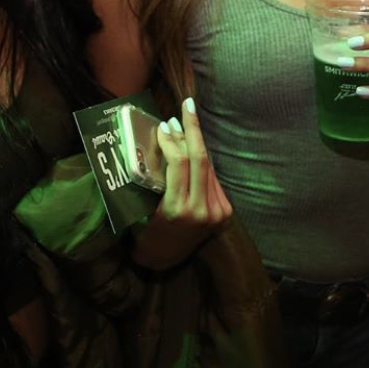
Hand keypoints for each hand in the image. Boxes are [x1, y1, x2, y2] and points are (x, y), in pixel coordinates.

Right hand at [129, 98, 232, 270]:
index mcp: (177, 209)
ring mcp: (216, 212)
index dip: (172, 139)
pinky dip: (202, 160)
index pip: (180, 163)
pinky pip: (212, 177)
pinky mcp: (225, 212)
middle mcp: (201, 211)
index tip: (163, 124)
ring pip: (209, 166)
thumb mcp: (144, 206)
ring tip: (186, 122)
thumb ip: (155, 177)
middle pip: (200, 159)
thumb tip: (163, 137)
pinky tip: (194, 146)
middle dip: (192, 129)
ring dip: (197, 142)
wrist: (164, 260)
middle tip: (186, 107)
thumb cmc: (145, 230)